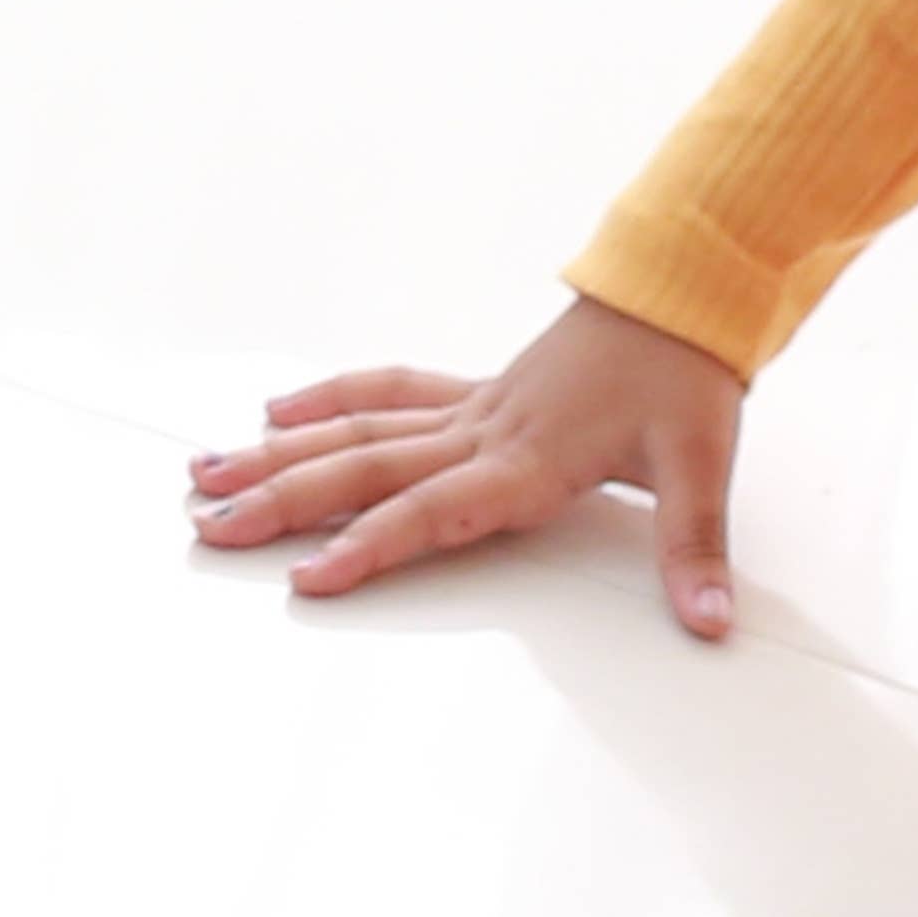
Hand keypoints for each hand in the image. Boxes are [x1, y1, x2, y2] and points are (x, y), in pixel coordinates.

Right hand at [182, 292, 750, 637]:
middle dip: (287, 502)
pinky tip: (280, 410)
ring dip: (283, 452)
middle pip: (370, 469)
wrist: (691, 292)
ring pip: (362, 428)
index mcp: (531, 461)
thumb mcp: (704, 465)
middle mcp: (487, 433)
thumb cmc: (689, 374)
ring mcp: (475, 408)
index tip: (308, 576)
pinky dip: (333, 398)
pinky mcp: (478, 390)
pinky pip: (392, 390)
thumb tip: (710, 624)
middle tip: (211, 529)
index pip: (437, 512)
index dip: (374, 544)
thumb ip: (695, 550)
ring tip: (207, 471)